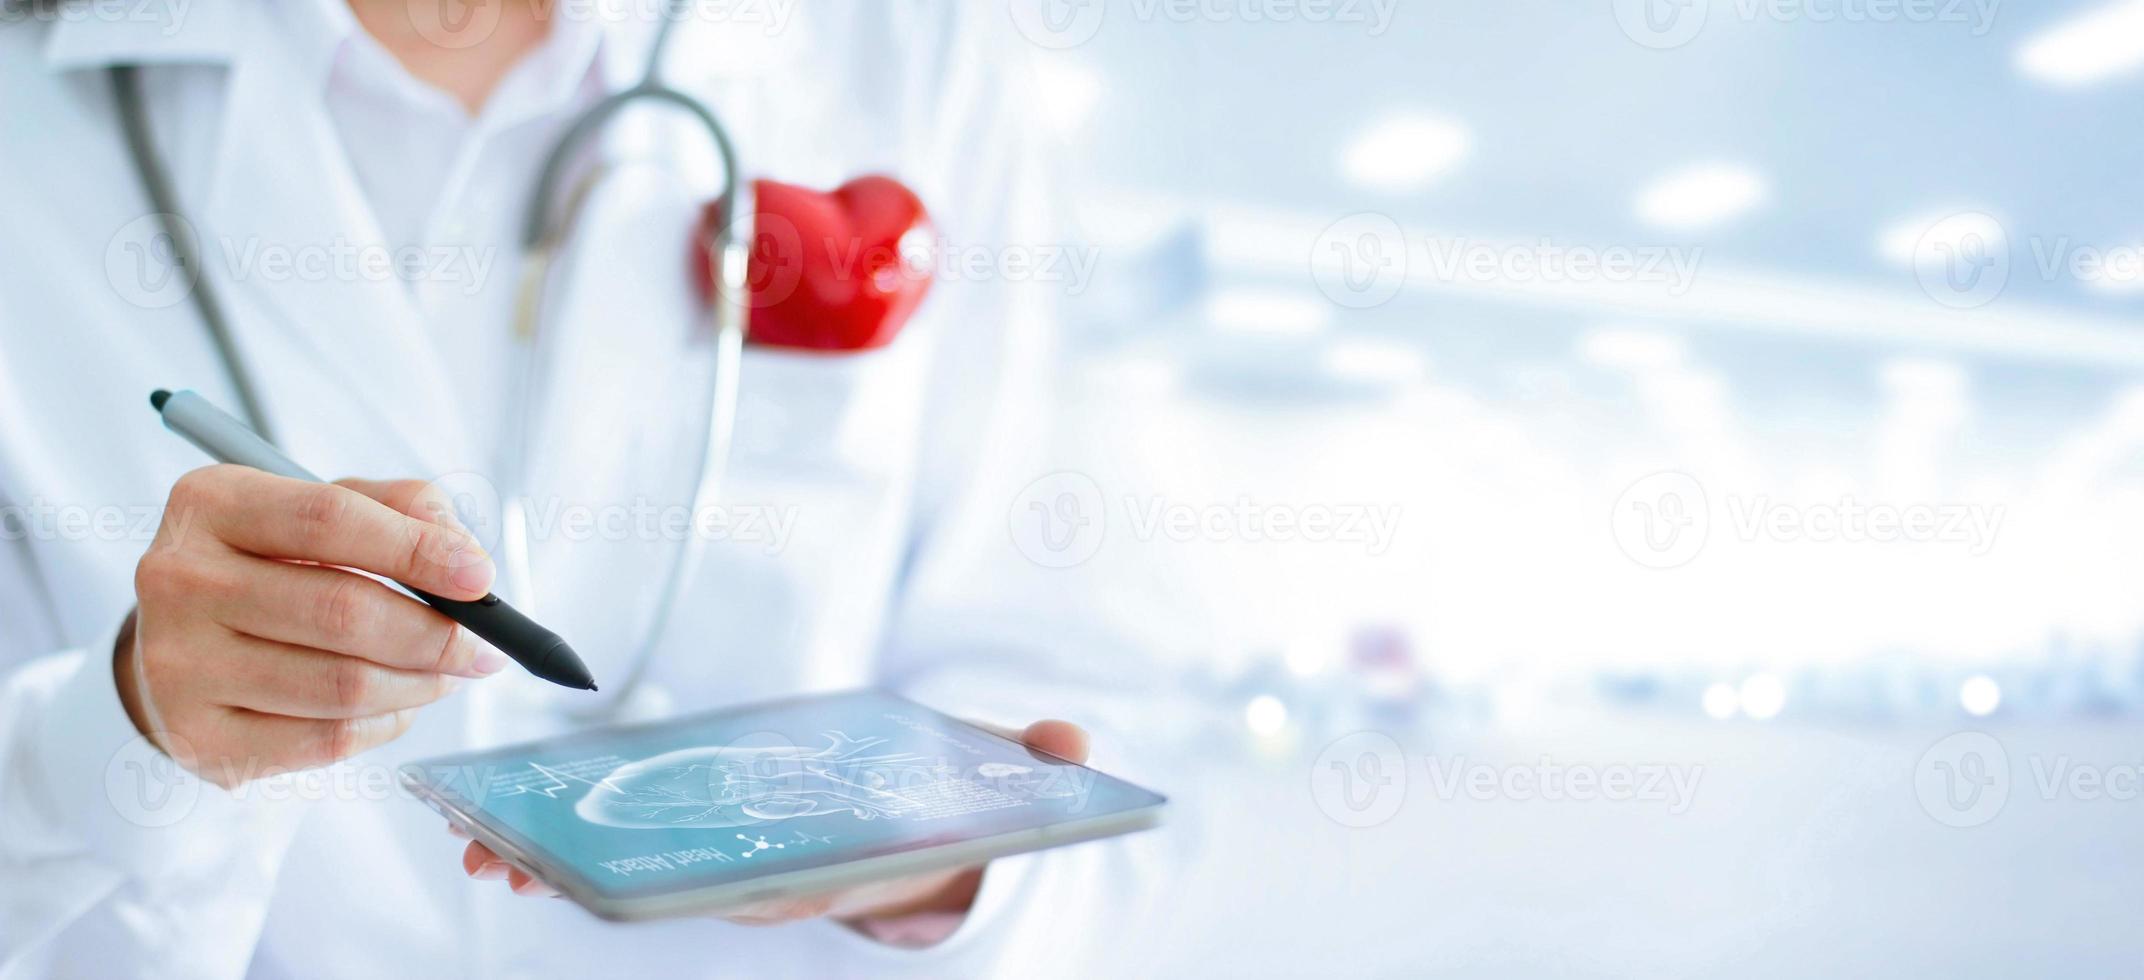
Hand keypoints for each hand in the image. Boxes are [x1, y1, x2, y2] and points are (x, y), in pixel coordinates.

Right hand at [119, 466, 506, 787]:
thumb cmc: (271, 562)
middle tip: (483, 646)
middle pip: (341, 611)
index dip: (416, 550)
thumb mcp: (323, 505)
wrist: (182, 636)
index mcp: (210, 505)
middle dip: (434, 634)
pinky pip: (325, 741)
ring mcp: (178, 665)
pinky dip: (385, 724)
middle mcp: (179, 581)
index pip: (328, 519)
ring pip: (341, 686)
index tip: (479, 577)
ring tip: (447, 673)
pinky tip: (400, 703)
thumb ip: (400, 506)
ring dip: (420, 684)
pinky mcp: (196, 738)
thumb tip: (462, 554)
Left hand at [457, 719, 1091, 926]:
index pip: (766, 884)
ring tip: (478, 843)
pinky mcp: (701, 850)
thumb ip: (1028, 767)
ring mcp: (726, 869)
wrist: (921, 854)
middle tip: (503, 863)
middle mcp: (767, 880)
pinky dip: (563, 841)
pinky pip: (624, 852)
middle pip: (672, 885)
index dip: (697, 885)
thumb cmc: (944, 818)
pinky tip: (506, 821)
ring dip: (553, 863)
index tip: (624, 883)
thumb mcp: (995, 792)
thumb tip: (1070, 745)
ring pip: (632, 876)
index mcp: (829, 870)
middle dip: (588, 878)